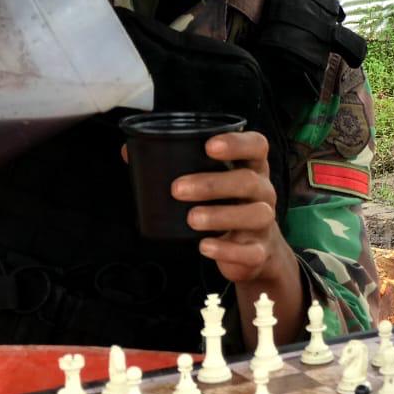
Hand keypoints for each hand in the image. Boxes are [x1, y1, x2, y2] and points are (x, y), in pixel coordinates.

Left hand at [171, 131, 286, 284]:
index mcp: (252, 168)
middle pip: (248, 181)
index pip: (256, 146)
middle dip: (213, 184)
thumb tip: (129, 152)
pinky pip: (249, 250)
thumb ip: (176, 166)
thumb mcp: (210, 183)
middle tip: (178, 189)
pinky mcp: (258, 250)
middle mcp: (263, 191)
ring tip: (191, 219)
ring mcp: (264, 222)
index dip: (237, 143)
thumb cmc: (227, 207)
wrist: (255, 250)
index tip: (210, 146)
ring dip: (220, 216)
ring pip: (254, 214)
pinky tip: (204, 246)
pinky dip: (226, 249)